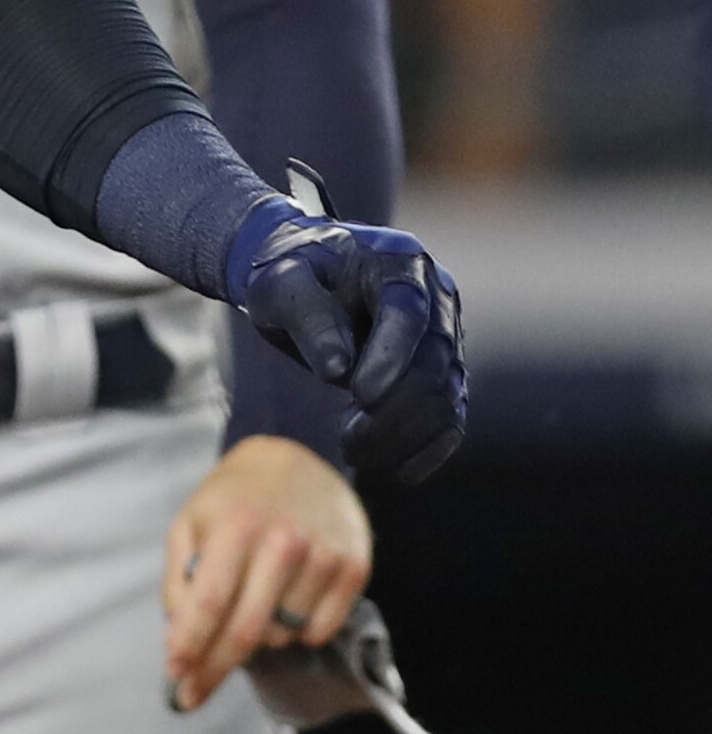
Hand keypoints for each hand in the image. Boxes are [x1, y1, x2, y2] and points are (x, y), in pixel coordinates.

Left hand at [164, 436, 372, 710]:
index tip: (176, 680)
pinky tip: (288, 603)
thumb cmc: (234, 501)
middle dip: (215, 668)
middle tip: (192, 696)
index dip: (192, 646)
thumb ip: (179, 580)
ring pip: (283, 634)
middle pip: (247, 629)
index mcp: (235, 527)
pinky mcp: (354, 569)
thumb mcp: (191, 524)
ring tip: (254, 603)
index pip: (210, 602)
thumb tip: (178, 639)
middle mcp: (282, 542)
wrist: (300, 464)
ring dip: (261, 637)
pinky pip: (320, 630)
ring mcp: (323, 557)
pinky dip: (299, 631)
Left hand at [232, 213, 467, 483]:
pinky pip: (452, 413)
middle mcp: (435, 296)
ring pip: (446, 394)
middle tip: (347, 442)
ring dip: (405, 432)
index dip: (390, 357)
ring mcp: (446, 334)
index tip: (359, 395)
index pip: (408, 313)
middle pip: (433, 362)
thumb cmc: (285, 272)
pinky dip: (432, 445)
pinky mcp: (444, 370)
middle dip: (393, 408)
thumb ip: (309, 317)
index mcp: (398, 262)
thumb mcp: (280, 282)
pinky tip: (404, 471)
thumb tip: (337, 369)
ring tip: (353, 451)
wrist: (299, 276)